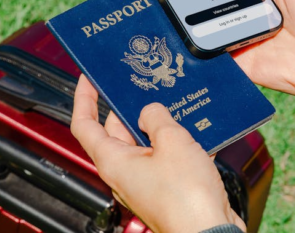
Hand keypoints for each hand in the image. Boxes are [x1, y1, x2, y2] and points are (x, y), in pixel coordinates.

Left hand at [71, 76, 245, 232]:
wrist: (210, 232)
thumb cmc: (186, 199)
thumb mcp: (172, 141)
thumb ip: (156, 117)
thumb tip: (149, 111)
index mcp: (113, 160)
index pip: (84, 124)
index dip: (84, 98)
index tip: (89, 78)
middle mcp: (124, 171)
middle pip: (118, 129)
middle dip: (131, 105)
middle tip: (143, 84)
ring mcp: (145, 180)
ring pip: (145, 142)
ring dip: (159, 124)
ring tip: (175, 104)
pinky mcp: (166, 187)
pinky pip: (165, 157)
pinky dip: (177, 143)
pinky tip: (196, 131)